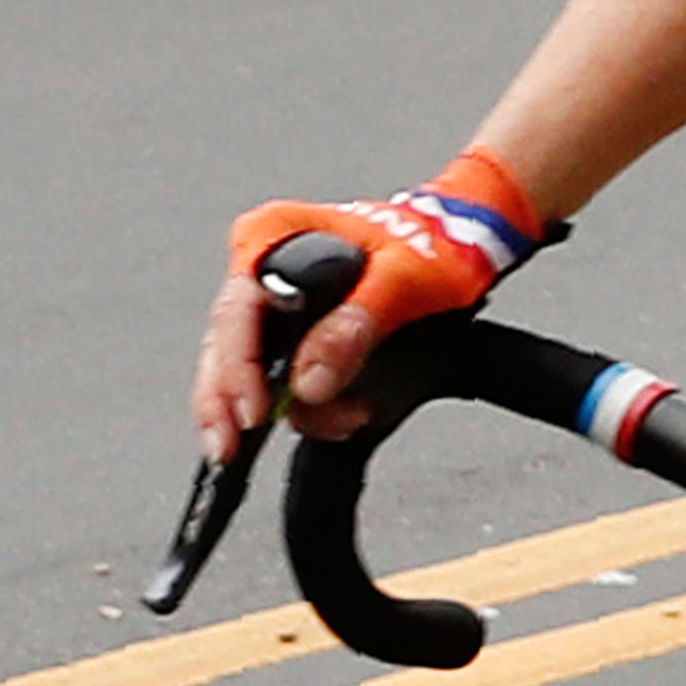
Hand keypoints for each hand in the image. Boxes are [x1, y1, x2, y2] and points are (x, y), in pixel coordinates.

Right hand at [189, 150, 549, 450]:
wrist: (459, 243)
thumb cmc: (431, 246)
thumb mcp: (403, 280)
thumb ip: (355, 325)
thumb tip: (311, 380)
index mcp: (274, 235)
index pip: (236, 311)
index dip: (238, 368)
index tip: (253, 413)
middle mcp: (263, 263)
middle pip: (226, 343)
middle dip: (229, 401)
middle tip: (230, 450)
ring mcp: (275, 297)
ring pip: (248, 365)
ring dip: (283, 407)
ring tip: (336, 423)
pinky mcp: (293, 326)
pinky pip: (278, 372)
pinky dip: (301, 404)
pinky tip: (335, 417)